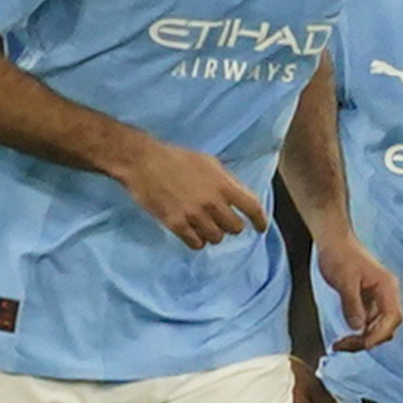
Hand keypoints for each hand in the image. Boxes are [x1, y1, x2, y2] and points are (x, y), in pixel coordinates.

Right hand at [113, 135, 268, 250]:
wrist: (142, 161)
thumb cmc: (174, 158)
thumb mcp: (208, 162)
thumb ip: (226, 181)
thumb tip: (238, 197)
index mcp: (223, 184)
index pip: (253, 208)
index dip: (260, 221)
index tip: (260, 228)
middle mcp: (212, 202)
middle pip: (235, 228)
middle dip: (230, 226)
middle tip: (221, 222)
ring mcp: (194, 214)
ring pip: (216, 238)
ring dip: (212, 234)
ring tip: (203, 226)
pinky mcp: (176, 224)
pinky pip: (196, 244)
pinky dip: (197, 241)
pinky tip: (191, 233)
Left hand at [315, 231, 401, 351]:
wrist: (333, 240)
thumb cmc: (339, 255)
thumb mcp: (344, 280)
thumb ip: (352, 304)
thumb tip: (358, 327)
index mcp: (388, 287)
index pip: (392, 317)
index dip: (379, 333)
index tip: (362, 343)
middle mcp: (387, 294)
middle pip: (386, 326)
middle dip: (368, 339)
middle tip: (343, 346)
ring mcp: (378, 298)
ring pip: (377, 326)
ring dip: (362, 338)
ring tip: (340, 345)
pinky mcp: (368, 300)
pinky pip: (368, 321)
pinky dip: (358, 331)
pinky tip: (345, 337)